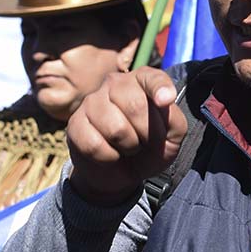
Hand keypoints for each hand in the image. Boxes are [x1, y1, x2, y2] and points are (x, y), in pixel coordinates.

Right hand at [66, 67, 186, 205]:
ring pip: (116, 129)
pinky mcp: (75, 123)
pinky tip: (110, 154)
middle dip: (148, 134)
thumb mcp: (171, 139)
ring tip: (128, 147)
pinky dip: (109, 158)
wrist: (122, 173)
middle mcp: (115, 83)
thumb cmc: (150, 148)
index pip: (152, 78)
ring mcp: (92, 101)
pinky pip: (95, 145)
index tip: (166, 101)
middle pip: (135, 106)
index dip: (160, 89)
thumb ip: (175, 121)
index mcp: (142, 81)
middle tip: (145, 142)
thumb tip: (164, 104)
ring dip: (128, 147)